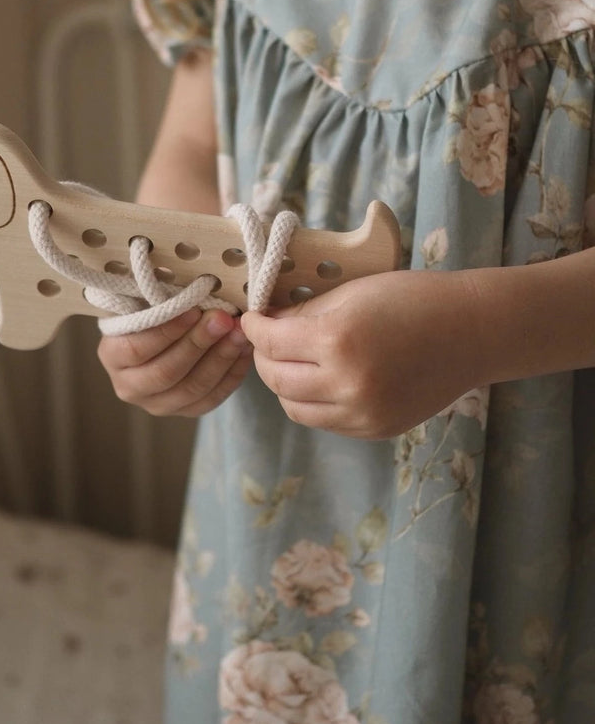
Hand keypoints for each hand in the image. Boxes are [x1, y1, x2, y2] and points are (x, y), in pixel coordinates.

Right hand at [97, 307, 252, 417]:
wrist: (158, 335)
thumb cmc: (150, 311)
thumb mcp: (145, 300)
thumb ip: (161, 299)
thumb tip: (194, 292)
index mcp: (113, 356)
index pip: (137, 348)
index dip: (167, 331)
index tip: (193, 310)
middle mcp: (129, 386)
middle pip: (167, 372)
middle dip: (199, 343)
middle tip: (223, 319)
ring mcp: (157, 404)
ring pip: (192, 389)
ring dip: (221, 359)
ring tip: (239, 333)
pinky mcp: (184, 411)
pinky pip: (211, 398)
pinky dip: (232, 374)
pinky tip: (244, 351)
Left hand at [240, 269, 485, 438]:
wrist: (474, 332)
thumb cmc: (413, 299)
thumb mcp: (351, 294)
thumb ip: (303, 314)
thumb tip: (265, 325)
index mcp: (337, 341)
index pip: (270, 341)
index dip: (253, 328)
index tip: (250, 319)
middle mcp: (346, 384)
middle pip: (276, 378)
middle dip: (264, 357)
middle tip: (267, 340)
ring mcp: (362, 414)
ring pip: (294, 408)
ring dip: (285, 384)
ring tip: (292, 361)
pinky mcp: (375, 430)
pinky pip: (324, 421)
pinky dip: (313, 402)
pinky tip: (321, 379)